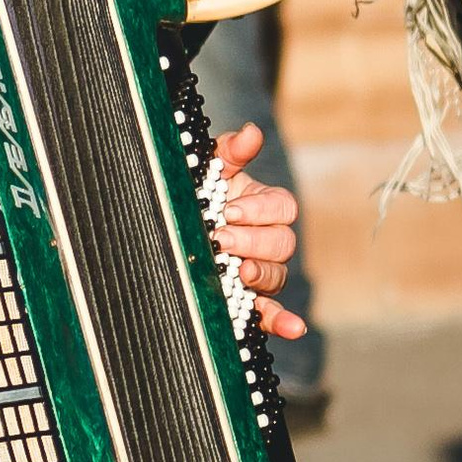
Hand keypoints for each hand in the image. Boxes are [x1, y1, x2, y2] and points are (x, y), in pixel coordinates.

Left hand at [210, 123, 306, 341]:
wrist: (168, 222)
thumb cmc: (195, 194)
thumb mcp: (206, 169)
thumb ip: (228, 153)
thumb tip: (251, 132)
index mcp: (262, 205)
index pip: (282, 207)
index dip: (260, 210)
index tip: (230, 211)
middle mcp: (268, 240)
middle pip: (282, 242)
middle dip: (253, 241)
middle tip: (221, 240)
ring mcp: (261, 272)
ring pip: (277, 275)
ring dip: (262, 274)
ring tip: (239, 273)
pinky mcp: (251, 301)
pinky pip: (271, 313)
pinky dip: (283, 321)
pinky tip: (292, 328)